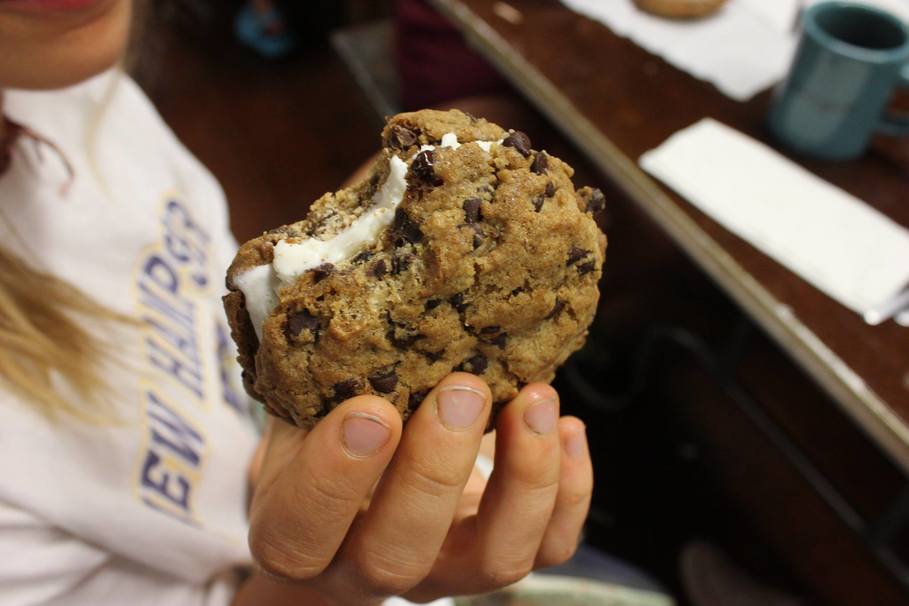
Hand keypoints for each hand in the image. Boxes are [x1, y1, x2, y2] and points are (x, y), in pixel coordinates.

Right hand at [243, 373, 592, 605]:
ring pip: (494, 560)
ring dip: (524, 477)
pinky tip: (567, 426)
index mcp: (296, 530)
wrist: (362, 491)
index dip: (335, 477)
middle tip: (463, 389)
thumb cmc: (324, 431)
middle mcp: (367, 565)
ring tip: (533, 398)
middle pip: (399, 554)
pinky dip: (570, 490)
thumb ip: (312, 363)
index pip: (302, 530)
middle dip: (436, 471)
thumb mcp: (298, 400)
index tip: (370, 407)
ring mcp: (443, 569)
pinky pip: (551, 548)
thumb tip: (347, 263)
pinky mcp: (501, 555)